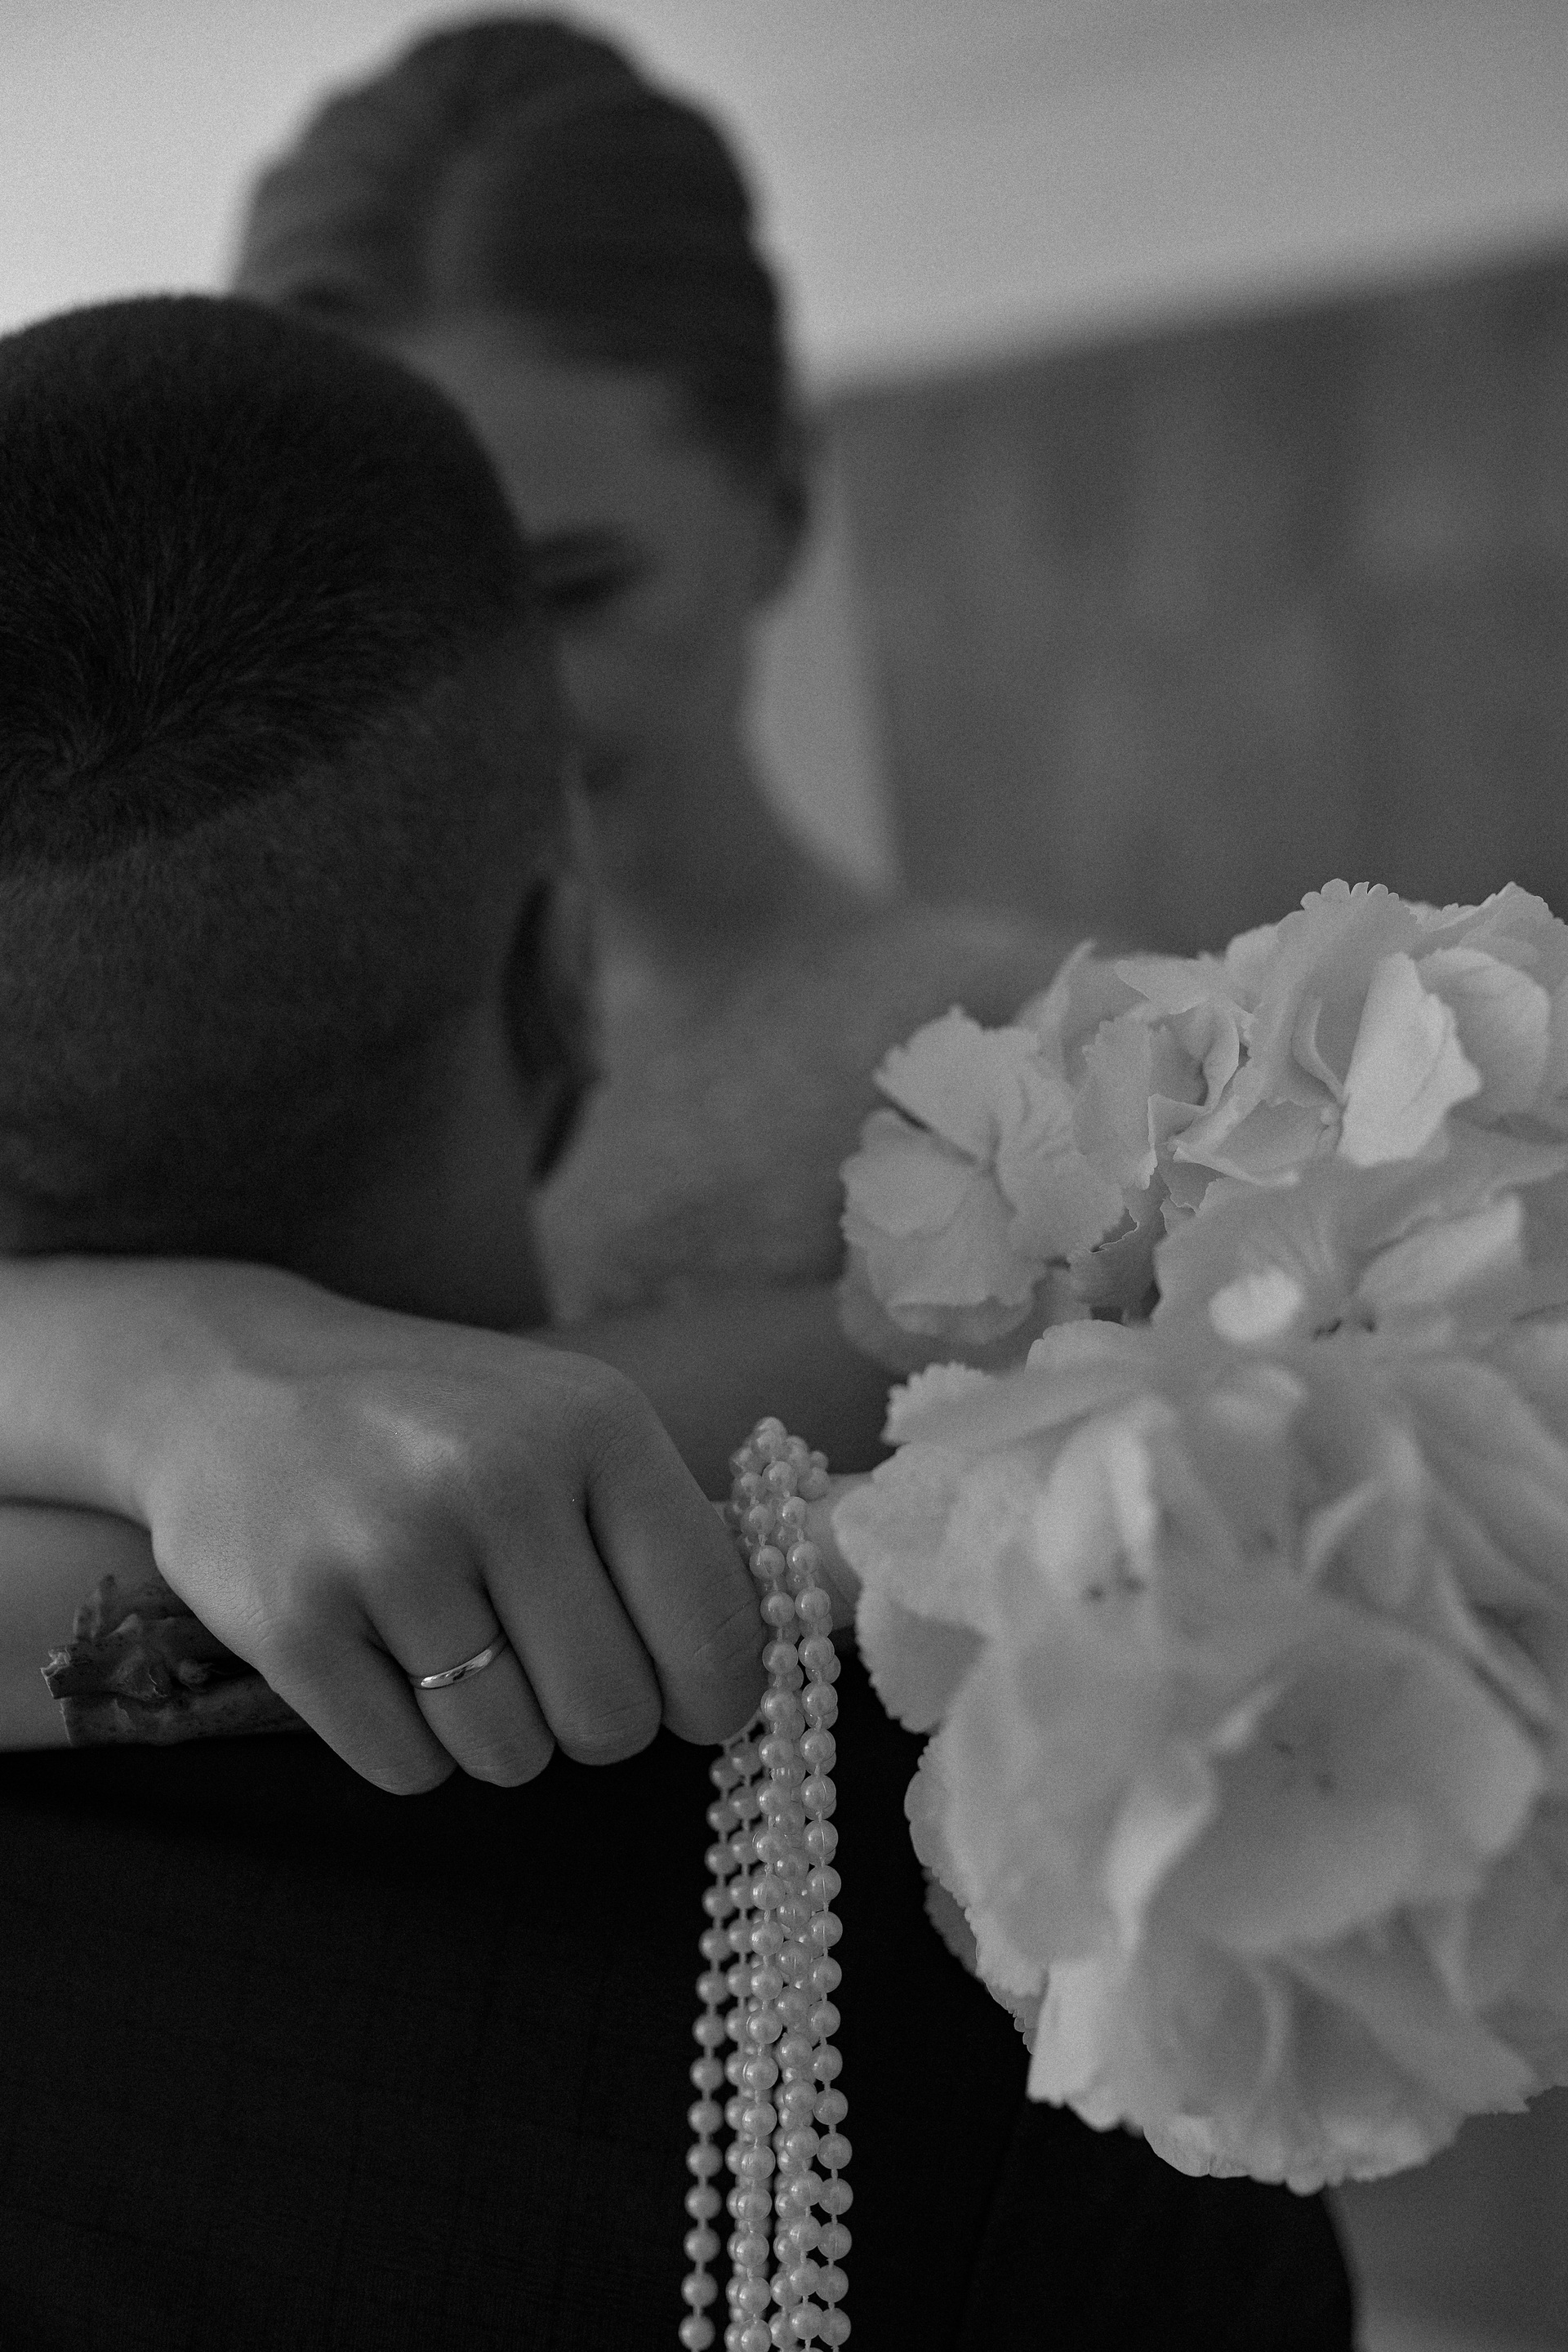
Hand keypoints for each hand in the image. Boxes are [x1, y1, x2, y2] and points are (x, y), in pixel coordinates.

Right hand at [7, 1261, 764, 1793]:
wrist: (235, 1387)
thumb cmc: (443, 1431)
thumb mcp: (572, 1427)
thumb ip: (676, 1534)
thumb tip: (798, 1657)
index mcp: (598, 1425)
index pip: (714, 1632)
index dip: (710, 1697)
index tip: (683, 1695)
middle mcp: (498, 1476)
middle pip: (611, 1720)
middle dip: (588, 1720)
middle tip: (543, 1659)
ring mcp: (387, 1547)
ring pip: (507, 1757)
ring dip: (490, 1731)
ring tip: (447, 1639)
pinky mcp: (292, 1621)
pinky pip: (407, 1771)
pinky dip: (406, 1745)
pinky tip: (379, 1654)